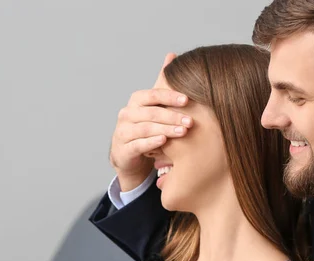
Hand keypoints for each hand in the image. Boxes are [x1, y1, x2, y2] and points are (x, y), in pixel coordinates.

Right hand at [110, 52, 193, 190]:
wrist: (128, 153)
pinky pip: (138, 144)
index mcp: (136, 101)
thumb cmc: (145, 124)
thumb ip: (162, 82)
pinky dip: (151, 142)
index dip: (169, 97)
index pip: (153, 95)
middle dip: (172, 116)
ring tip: (183, 132)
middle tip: (190, 121)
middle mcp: (127, 114)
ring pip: (146, 129)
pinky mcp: (124, 149)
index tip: (187, 100)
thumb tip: (172, 55)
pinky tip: (164, 141)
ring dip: (165, 129)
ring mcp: (123, 131)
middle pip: (151, 113)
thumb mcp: (154, 104)